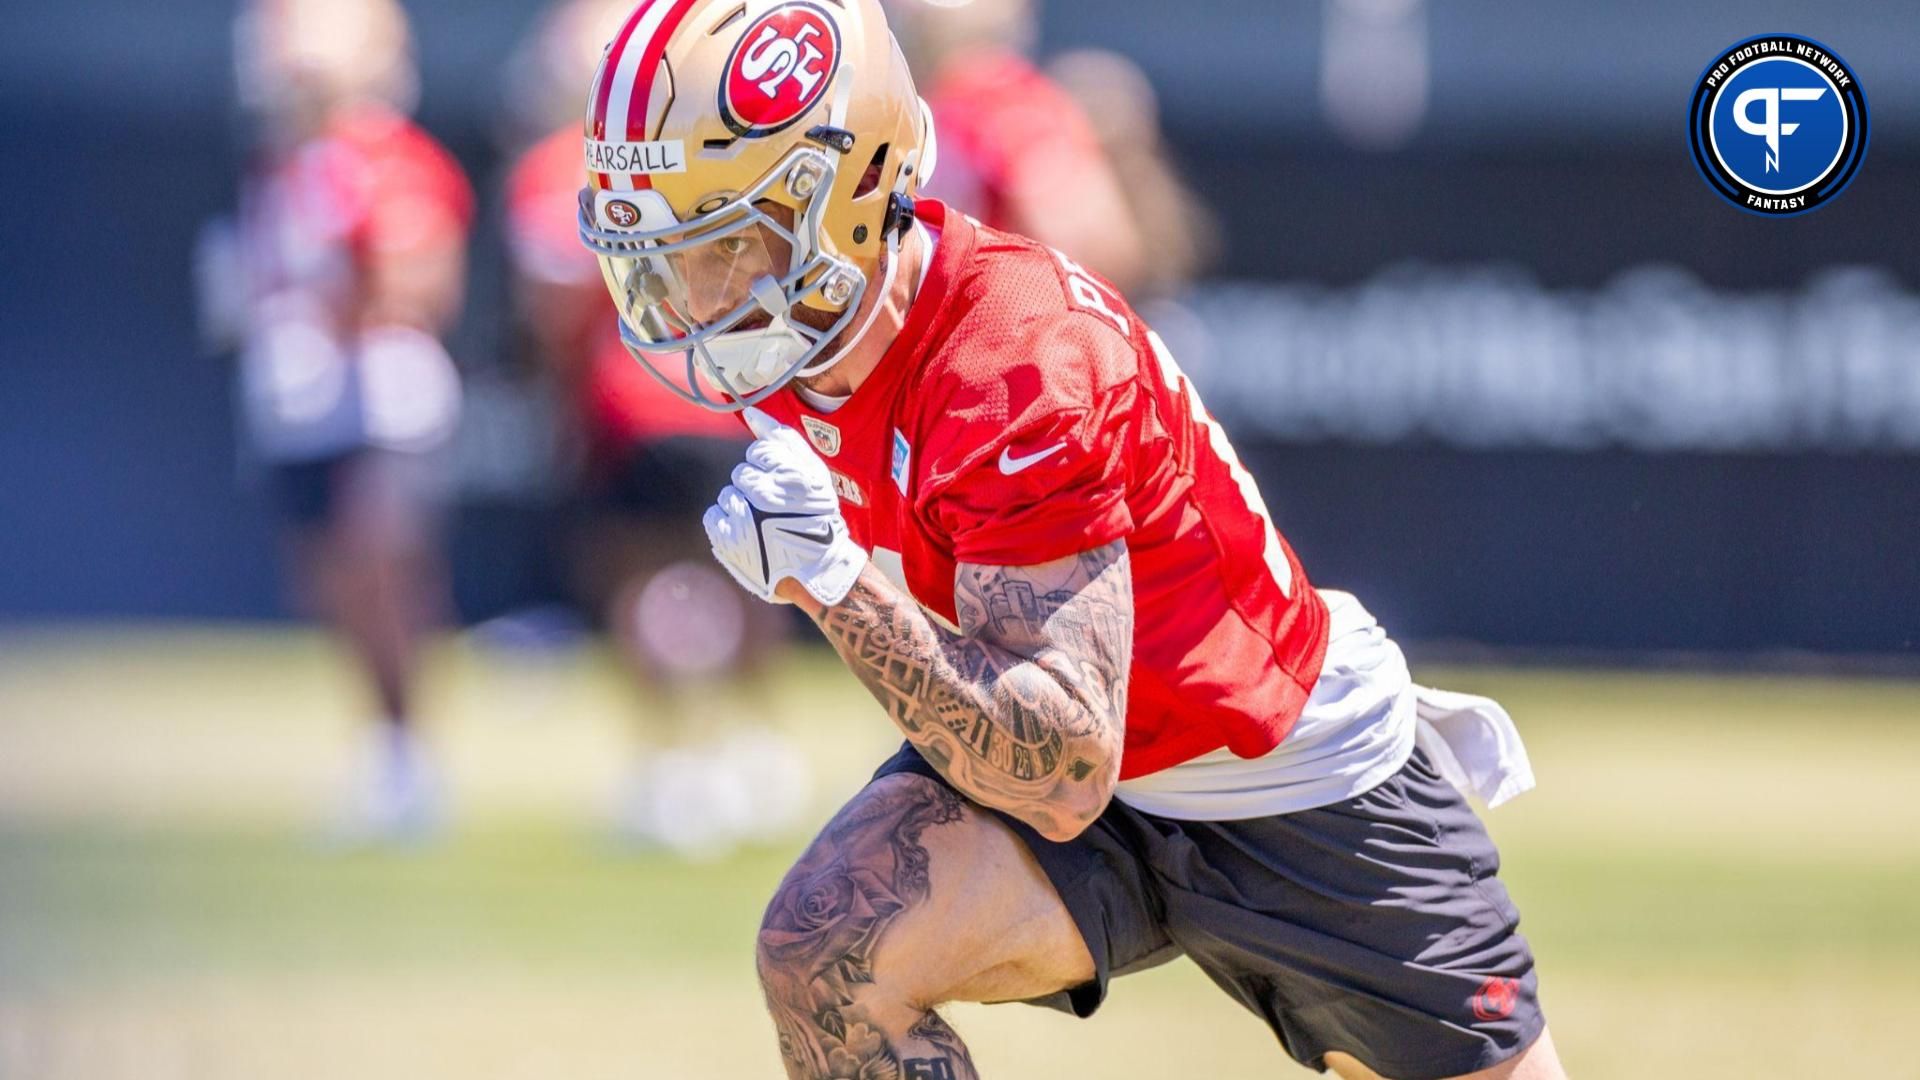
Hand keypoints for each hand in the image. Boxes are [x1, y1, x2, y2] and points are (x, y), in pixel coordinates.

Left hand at [703, 408, 867, 605]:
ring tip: (763, 525)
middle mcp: (767, 496)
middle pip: (741, 474)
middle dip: (754, 489)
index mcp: (790, 476)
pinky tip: (747, 535)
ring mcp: (745, 520)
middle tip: (774, 511)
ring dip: (741, 507)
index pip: (758, 454)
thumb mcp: (811, 472)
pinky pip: (714, 516)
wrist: (817, 568)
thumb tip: (751, 412)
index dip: (769, 471)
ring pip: (727, 495)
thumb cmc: (817, 516)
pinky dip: (726, 524)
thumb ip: (782, 439)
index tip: (783, 489)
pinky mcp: (729, 541)